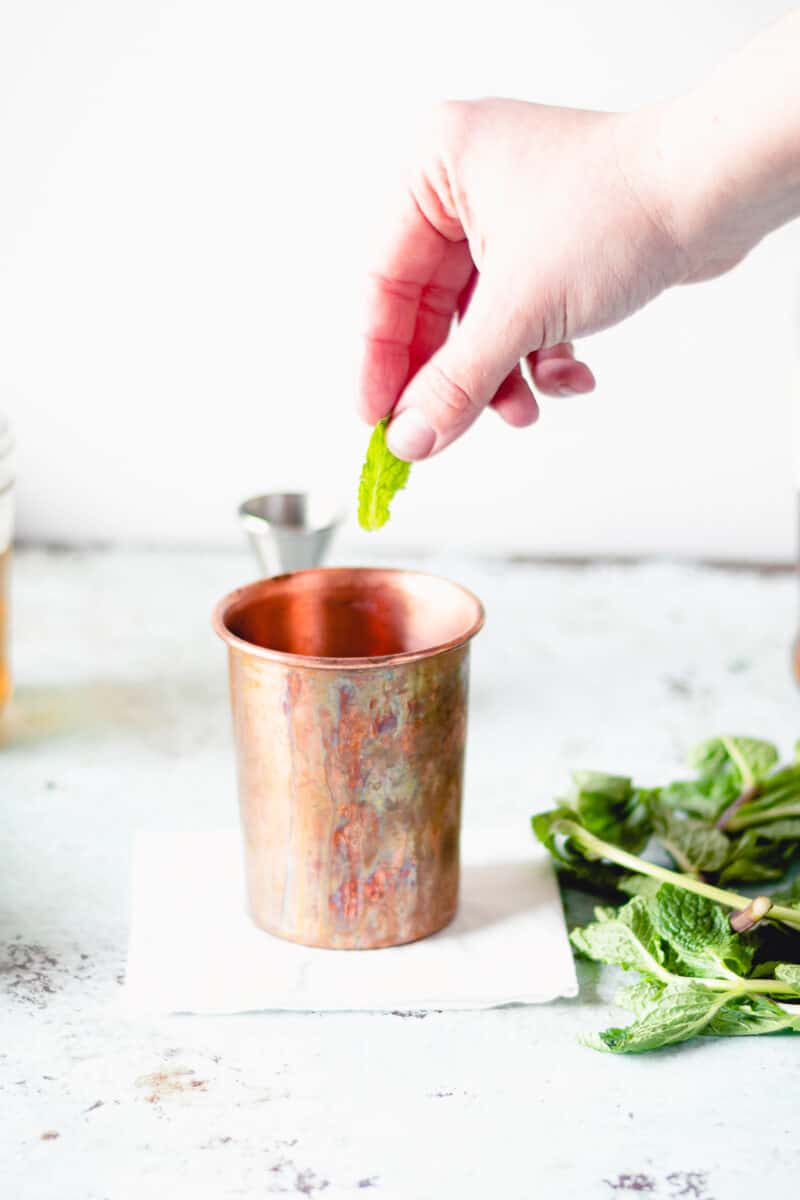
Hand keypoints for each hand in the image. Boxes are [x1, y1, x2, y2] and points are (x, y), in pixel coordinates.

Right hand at [357, 98, 687, 460]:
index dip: (379, 360)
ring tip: (523, 412)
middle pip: (431, 309)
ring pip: (480, 320)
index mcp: (434, 167)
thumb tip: (410, 439)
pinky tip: (571, 377)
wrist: (717, 192)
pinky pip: (523, 315)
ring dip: (500, 376)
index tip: (377, 420)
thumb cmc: (620, 209)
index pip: (382, 281)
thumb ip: (456, 383)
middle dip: (452, 377)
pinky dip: (541, 355)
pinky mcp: (552, 246)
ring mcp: (511, 215)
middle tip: (439, 434)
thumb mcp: (519, 310)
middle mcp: (466, 186)